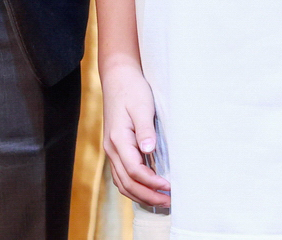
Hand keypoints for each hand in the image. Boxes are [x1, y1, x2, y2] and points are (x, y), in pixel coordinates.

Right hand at [101, 60, 169, 207]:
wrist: (118, 78)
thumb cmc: (133, 90)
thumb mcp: (142, 107)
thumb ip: (145, 130)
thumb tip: (149, 150)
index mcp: (118, 140)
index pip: (135, 171)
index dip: (152, 183)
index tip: (170, 187)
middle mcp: (111, 149)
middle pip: (127, 183)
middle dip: (148, 196)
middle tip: (169, 202)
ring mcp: (111, 150)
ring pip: (122, 183)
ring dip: (140, 195)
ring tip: (161, 200)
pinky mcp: (115, 149)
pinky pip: (121, 176)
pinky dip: (133, 187)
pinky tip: (147, 189)